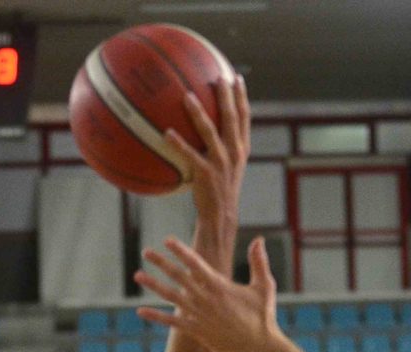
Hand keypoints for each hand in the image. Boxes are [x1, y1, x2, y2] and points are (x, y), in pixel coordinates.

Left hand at [135, 234, 284, 351]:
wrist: (259, 347)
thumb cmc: (263, 315)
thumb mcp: (265, 286)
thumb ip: (259, 262)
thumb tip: (258, 238)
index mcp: (220, 287)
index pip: (196, 264)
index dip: (181, 251)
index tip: (167, 240)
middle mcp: (206, 300)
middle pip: (179, 277)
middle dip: (162, 263)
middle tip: (146, 252)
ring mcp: (200, 316)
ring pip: (172, 297)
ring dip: (154, 286)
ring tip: (137, 275)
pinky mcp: (197, 331)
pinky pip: (172, 322)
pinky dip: (156, 316)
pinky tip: (141, 311)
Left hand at [168, 77, 250, 252]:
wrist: (220, 216)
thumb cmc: (218, 189)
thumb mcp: (225, 165)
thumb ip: (219, 145)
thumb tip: (202, 127)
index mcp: (241, 148)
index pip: (244, 117)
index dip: (241, 96)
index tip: (235, 76)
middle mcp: (234, 152)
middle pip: (232, 118)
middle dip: (226, 95)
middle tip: (217, 76)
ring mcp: (221, 163)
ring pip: (211, 132)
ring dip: (199, 113)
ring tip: (187, 96)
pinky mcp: (206, 174)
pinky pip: (190, 155)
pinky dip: (179, 144)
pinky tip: (166, 133)